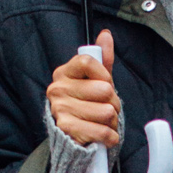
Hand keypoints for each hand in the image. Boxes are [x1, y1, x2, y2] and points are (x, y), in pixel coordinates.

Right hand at [47, 32, 119, 149]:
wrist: (73, 138)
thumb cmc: (87, 105)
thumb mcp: (95, 80)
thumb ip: (101, 58)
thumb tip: (106, 34)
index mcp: (63, 73)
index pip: (87, 62)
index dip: (104, 74)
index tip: (106, 83)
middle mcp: (58, 90)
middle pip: (104, 90)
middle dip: (114, 102)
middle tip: (106, 108)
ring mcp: (60, 110)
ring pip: (107, 112)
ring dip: (112, 121)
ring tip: (102, 122)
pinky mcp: (67, 130)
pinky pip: (103, 131)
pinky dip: (110, 136)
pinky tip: (103, 135)